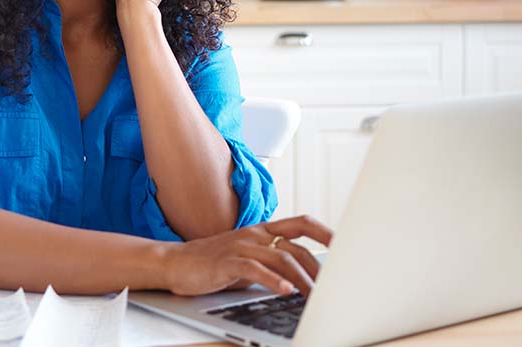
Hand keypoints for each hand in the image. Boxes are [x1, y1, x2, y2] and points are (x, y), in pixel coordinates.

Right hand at [159, 215, 332, 296]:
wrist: (175, 263)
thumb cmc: (214, 263)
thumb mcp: (248, 259)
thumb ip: (273, 263)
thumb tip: (304, 280)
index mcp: (262, 231)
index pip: (301, 224)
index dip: (325, 232)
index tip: (345, 245)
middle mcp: (254, 235)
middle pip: (296, 247)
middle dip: (317, 269)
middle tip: (331, 288)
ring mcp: (240, 246)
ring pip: (280, 258)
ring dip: (301, 279)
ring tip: (314, 297)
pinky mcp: (226, 262)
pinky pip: (254, 269)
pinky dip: (272, 280)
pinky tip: (284, 291)